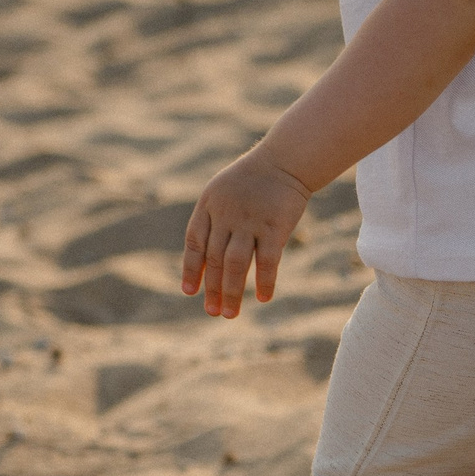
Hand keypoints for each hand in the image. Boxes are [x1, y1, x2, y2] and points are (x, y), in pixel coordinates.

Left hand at [182, 149, 308, 317]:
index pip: (194, 243)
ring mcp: (250, 220)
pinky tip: (263, 298)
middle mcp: (226, 214)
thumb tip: (204, 261)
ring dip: (232, 291)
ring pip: (235, 264)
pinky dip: (264, 281)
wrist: (284, 161)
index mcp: (208, 205)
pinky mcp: (275, 226)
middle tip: (212, 312)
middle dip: (212, 289)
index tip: (190, 292)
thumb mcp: (223, 193)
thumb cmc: (252, 181)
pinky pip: (267, 260)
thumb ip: (212, 221)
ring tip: (230, 314)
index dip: (191, 269)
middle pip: (214, 259)